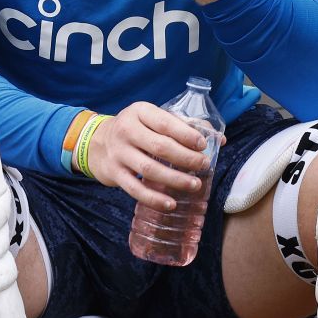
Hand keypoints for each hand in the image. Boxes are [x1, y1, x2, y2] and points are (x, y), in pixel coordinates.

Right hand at [84, 102, 219, 211]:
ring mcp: (118, 153)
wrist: (97, 143)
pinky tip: (170, 204)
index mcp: (139, 112)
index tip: (203, 145)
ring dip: (175, 179)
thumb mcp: (152, 118)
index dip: (186, 134)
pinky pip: (135, 189)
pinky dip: (154, 199)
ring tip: (194, 185)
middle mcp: (126, 130)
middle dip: (186, 158)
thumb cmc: (136, 130)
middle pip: (160, 147)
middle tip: (203, 166)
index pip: (165, 123)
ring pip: (149, 169)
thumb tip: (220, 139)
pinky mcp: (114, 173)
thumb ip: (184, 125)